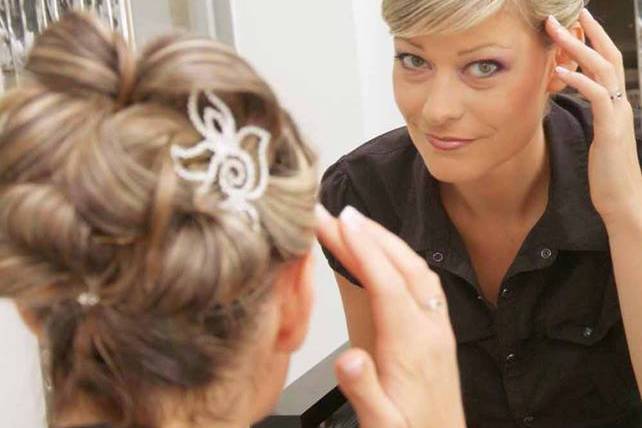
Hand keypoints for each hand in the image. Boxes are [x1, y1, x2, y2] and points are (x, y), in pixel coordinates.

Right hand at [315, 204, 465, 427]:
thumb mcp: (383, 427)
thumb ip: (364, 392)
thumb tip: (348, 359)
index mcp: (413, 348)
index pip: (387, 285)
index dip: (364, 250)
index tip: (341, 221)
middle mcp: (430, 330)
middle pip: (403, 268)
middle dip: (370, 234)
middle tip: (338, 212)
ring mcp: (438, 329)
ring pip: (416, 270)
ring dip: (386, 242)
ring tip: (355, 224)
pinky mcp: (438, 332)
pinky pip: (422, 282)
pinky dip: (400, 259)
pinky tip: (385, 256)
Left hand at [546, 9, 641, 223]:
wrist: (623, 200)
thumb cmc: (607, 173)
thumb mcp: (598, 137)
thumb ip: (593, 117)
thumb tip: (578, 103)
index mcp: (614, 103)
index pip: (605, 63)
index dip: (591, 42)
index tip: (574, 23)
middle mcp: (619, 102)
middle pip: (606, 57)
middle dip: (585, 33)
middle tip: (563, 15)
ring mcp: (617, 114)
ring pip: (601, 70)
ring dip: (577, 48)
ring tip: (556, 31)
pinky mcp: (610, 129)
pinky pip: (597, 97)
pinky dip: (580, 81)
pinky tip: (561, 72)